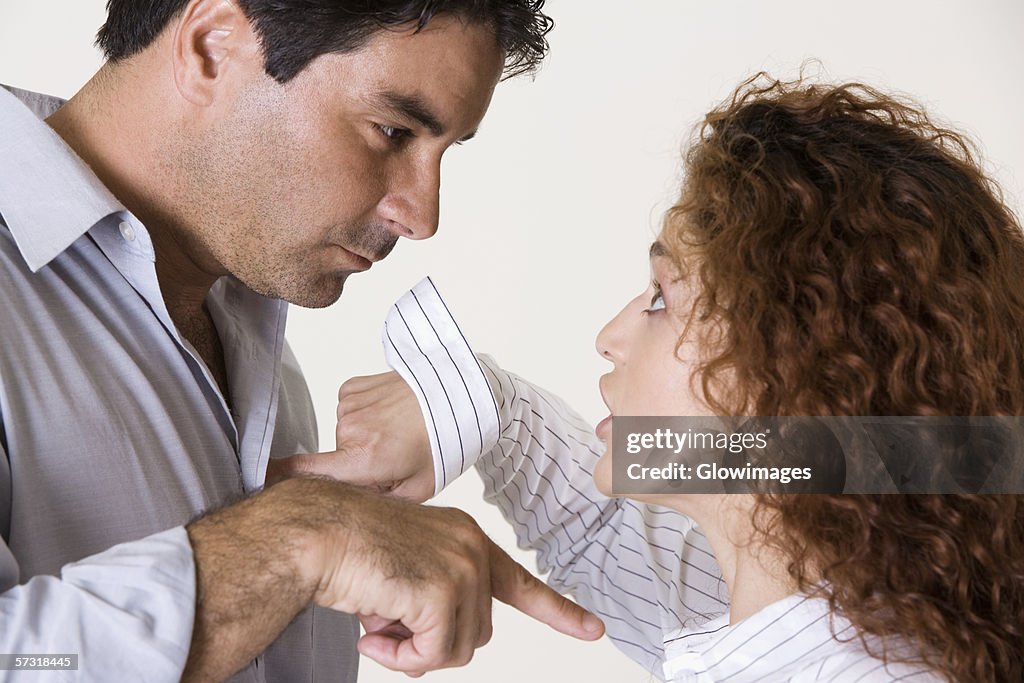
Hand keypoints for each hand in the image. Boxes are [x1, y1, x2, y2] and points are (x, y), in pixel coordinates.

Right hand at [267, 372, 435, 501]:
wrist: (461, 393)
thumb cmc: (444, 442)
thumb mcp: (418, 490)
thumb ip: (379, 507)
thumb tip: (349, 513)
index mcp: (364, 460)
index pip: (303, 474)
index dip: (275, 481)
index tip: (258, 485)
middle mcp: (350, 430)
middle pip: (334, 461)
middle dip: (356, 467)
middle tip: (392, 461)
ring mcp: (349, 403)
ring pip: (343, 435)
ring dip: (363, 440)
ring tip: (397, 433)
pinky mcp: (352, 386)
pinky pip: (348, 410)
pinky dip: (364, 416)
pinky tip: (388, 415)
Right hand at [293, 480, 604, 673]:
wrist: (313, 531)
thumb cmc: (345, 548)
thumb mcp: (402, 574)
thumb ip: (432, 605)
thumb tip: (436, 651)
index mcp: (464, 538)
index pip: (520, 581)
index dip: (558, 610)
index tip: (592, 629)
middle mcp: (471, 548)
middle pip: (476, 632)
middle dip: (430, 642)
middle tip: (385, 628)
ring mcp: (461, 567)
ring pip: (458, 648)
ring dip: (413, 651)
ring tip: (375, 623)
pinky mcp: (443, 589)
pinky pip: (434, 654)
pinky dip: (401, 657)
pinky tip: (371, 632)